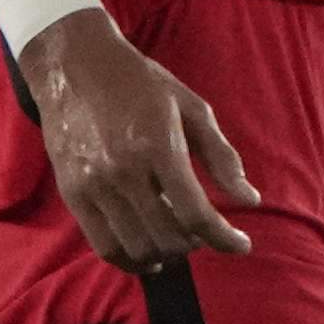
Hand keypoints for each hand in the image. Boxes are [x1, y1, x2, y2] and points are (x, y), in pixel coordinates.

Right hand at [21, 14, 256, 270]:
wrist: (75, 65)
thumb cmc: (140, 84)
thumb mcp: (191, 107)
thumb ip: (222, 156)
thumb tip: (251, 201)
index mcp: (158, 146)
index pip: (196, 213)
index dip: (224, 238)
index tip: (242, 245)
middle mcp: (124, 170)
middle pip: (169, 236)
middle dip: (197, 244)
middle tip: (205, 233)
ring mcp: (94, 185)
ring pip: (138, 247)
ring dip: (167, 254)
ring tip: (178, 240)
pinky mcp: (72, 193)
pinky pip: (104, 246)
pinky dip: (131, 259)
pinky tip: (148, 253)